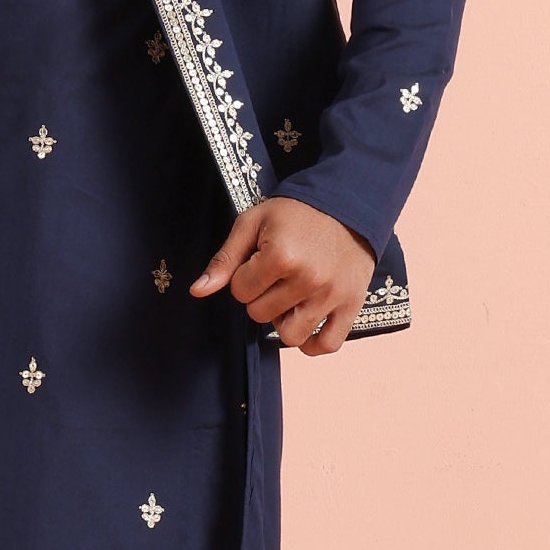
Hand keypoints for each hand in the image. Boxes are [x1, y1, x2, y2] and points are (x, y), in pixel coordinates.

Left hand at [191, 198, 377, 354]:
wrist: (346, 205)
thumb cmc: (295, 213)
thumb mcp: (253, 223)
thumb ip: (224, 259)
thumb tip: (198, 291)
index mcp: (281, 256)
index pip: (240, 292)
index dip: (244, 276)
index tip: (260, 260)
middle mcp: (308, 279)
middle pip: (260, 315)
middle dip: (261, 296)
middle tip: (276, 275)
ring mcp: (332, 295)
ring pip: (289, 336)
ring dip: (283, 320)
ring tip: (291, 297)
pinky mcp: (351, 305)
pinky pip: (328, 344)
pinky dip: (313, 344)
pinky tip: (306, 325)